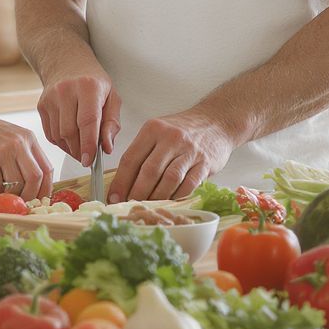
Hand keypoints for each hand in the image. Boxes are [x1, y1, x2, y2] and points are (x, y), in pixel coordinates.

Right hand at [0, 104, 52, 200]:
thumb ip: (24, 155)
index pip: (47, 168)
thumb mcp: (11, 136)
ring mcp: (3, 151)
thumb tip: (34, 185)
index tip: (41, 198)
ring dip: (10, 193)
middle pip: (35, 178)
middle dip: (31, 195)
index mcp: (28, 137)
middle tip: (23, 202)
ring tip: (1, 188)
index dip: (46, 188)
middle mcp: (18, 143)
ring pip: (16, 184)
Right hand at [37, 70, 120, 168]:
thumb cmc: (93, 81)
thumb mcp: (112, 97)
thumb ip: (112, 123)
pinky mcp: (41, 105)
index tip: (91, 161)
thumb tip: (107, 148)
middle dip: (80, 150)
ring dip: (71, 148)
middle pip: (70, 132)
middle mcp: (66, 90)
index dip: (89, 144)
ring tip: (81, 148)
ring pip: (58, 135)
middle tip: (89, 157)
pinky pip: (50, 133)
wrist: (67, 62)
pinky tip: (71, 140)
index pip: (87, 121)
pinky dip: (61, 143)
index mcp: (88, 87)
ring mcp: (50, 98)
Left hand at [107, 109, 234, 202]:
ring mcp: (189, 150)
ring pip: (168, 179)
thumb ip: (142, 152)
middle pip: (149, 171)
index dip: (120, 181)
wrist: (215, 121)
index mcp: (153, 129)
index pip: (131, 158)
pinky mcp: (205, 163)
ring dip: (156, 197)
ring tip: (148, 206)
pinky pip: (189, 184)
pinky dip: (177, 196)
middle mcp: (170, 138)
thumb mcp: (157, 131)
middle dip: (137, 193)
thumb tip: (122, 182)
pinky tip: (170, 201)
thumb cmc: (181, 130)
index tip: (113, 197)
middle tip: (130, 206)